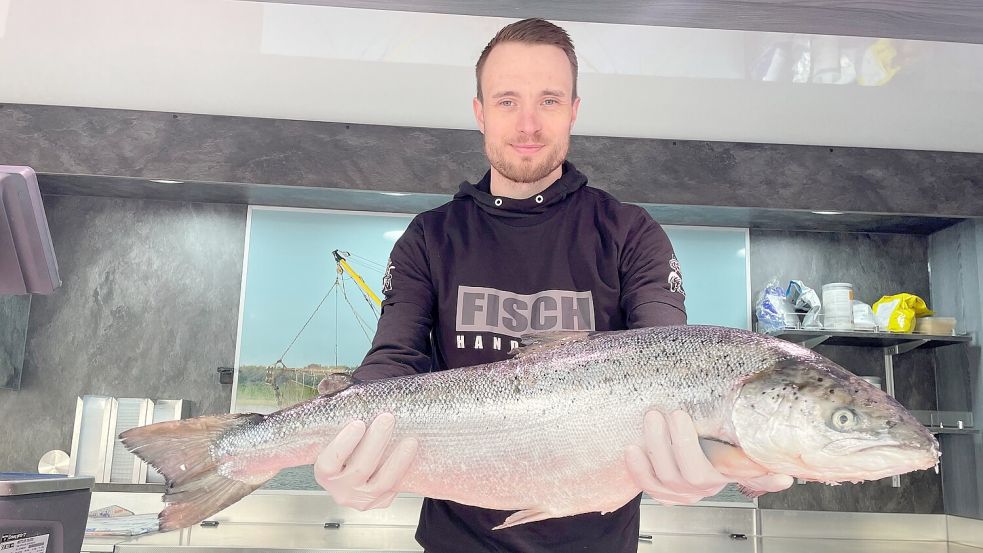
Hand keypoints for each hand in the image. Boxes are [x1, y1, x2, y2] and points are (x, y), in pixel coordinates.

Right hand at [314, 413, 418, 510]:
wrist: (358, 469)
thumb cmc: (349, 447)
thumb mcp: (338, 436)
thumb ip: (342, 420)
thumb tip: (344, 390)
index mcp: (325, 472)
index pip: (330, 462)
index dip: (344, 444)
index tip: (358, 424)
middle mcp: (341, 490)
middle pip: (360, 469)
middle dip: (376, 442)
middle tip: (387, 419)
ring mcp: (361, 499)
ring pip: (382, 482)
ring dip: (397, 459)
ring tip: (409, 440)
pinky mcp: (380, 502)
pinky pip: (394, 488)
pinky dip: (403, 470)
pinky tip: (410, 454)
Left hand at [625, 410, 792, 504]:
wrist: (671, 448)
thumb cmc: (701, 436)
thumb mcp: (722, 433)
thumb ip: (744, 443)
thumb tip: (784, 461)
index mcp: (730, 468)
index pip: (752, 473)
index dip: (767, 478)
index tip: (783, 476)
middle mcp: (710, 483)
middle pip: (697, 473)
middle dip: (683, 443)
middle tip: (676, 414)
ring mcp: (686, 492)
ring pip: (670, 478)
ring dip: (657, 446)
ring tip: (652, 417)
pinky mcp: (664, 494)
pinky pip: (649, 486)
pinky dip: (638, 468)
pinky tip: (634, 448)